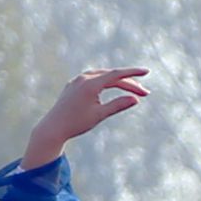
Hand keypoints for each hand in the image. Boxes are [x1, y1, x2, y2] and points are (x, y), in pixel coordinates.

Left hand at [18, 64, 152, 167]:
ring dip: (119, 82)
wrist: (53, 128)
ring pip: (103, 76)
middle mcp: (84, 78)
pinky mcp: (74, 84)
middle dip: (129, 83)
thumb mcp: (99, 115)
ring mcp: (78, 80)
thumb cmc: (76, 123)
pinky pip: (94, 78)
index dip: (133, 73)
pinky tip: (114, 86)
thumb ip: (118, 105)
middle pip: (112, 76)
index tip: (147, 72)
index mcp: (91, 84)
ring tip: (133, 90)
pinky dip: (107, 82)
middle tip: (145, 94)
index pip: (117, 74)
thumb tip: (135, 99)